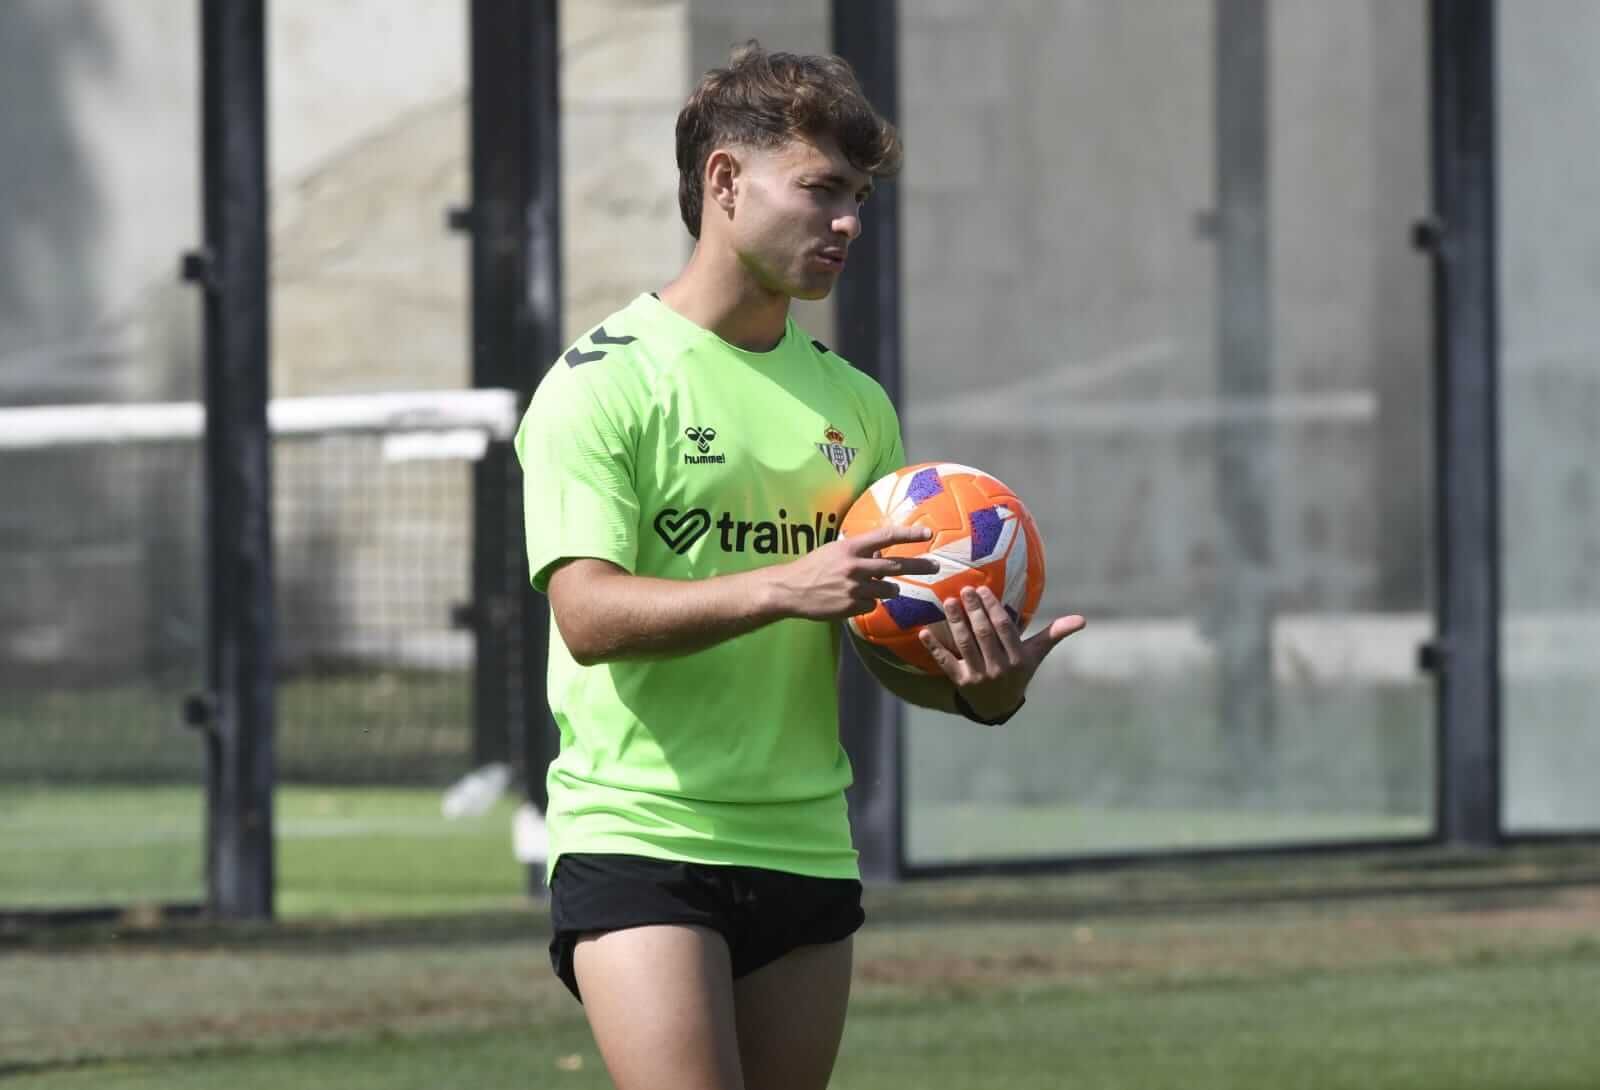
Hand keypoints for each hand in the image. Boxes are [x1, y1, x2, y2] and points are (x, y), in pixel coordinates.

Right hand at [770, 524, 939, 620]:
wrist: (790, 590)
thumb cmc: (813, 567)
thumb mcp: (835, 550)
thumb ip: (859, 551)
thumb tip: (882, 554)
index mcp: (851, 547)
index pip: (885, 536)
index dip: (908, 535)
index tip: (928, 534)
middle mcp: (855, 565)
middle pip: (896, 565)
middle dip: (919, 566)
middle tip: (936, 566)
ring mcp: (854, 587)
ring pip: (888, 590)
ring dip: (888, 590)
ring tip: (875, 588)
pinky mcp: (852, 606)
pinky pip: (872, 605)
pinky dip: (867, 603)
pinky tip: (850, 600)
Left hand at [919, 584, 1085, 721]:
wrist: (998, 706)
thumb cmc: (1018, 672)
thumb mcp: (1036, 655)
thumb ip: (1055, 634)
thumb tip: (1082, 620)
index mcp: (1018, 659)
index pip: (1004, 629)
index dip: (993, 609)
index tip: (982, 589)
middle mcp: (999, 668)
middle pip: (983, 635)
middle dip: (973, 611)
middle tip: (963, 589)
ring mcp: (979, 676)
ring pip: (965, 645)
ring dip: (955, 623)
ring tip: (947, 601)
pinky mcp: (961, 682)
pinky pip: (946, 663)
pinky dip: (934, 648)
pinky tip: (924, 632)